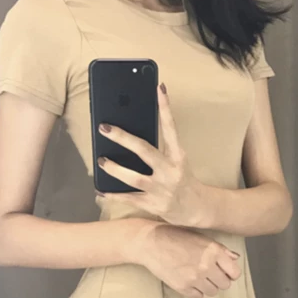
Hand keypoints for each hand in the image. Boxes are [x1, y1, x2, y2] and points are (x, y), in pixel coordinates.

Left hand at [96, 83, 208, 227]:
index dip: (165, 108)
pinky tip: (100, 190)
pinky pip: (129, 199)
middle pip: (144, 151)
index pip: (171, 128)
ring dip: (115, 169)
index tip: (159, 88)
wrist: (196, 209)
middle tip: (104, 128)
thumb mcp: (177, 161)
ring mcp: (161, 189)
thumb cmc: (182, 179)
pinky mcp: (153, 204)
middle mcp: (170, 171)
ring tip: (101, 160)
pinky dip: (113, 195)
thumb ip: (160, 149)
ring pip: (134, 178)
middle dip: (123, 138)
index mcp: (178, 156)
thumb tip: (132, 134)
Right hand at [132, 222, 241, 297]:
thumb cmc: (176, 236)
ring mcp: (194, 278)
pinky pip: (198, 297)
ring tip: (199, 277)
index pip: (235, 272)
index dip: (230, 273)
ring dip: (208, 286)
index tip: (224, 271)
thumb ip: (220, 249)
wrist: (151, 243)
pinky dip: (196, 291)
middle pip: (225, 285)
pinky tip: (189, 281)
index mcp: (214, 251)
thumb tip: (235, 258)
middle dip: (219, 280)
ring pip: (213, 292)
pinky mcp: (182, 287)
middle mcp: (206, 265)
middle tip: (210, 274)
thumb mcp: (201, 238)